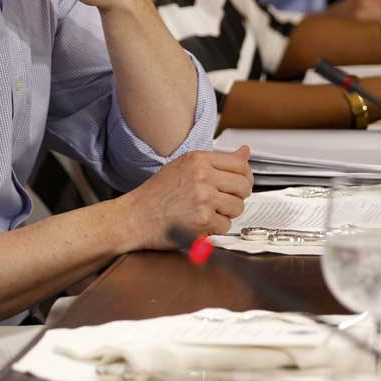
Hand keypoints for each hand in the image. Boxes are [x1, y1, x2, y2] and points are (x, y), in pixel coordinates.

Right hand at [123, 147, 252, 244]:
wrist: (136, 217)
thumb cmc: (156, 194)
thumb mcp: (183, 167)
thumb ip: (216, 161)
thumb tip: (245, 152)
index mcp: (197, 159)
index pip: (239, 164)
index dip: (245, 176)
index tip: (240, 183)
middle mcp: (202, 176)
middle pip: (243, 186)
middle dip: (238, 196)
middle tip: (223, 201)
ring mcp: (204, 198)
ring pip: (237, 207)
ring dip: (226, 213)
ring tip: (207, 212)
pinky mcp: (203, 220)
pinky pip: (225, 225)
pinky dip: (215, 228)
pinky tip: (198, 223)